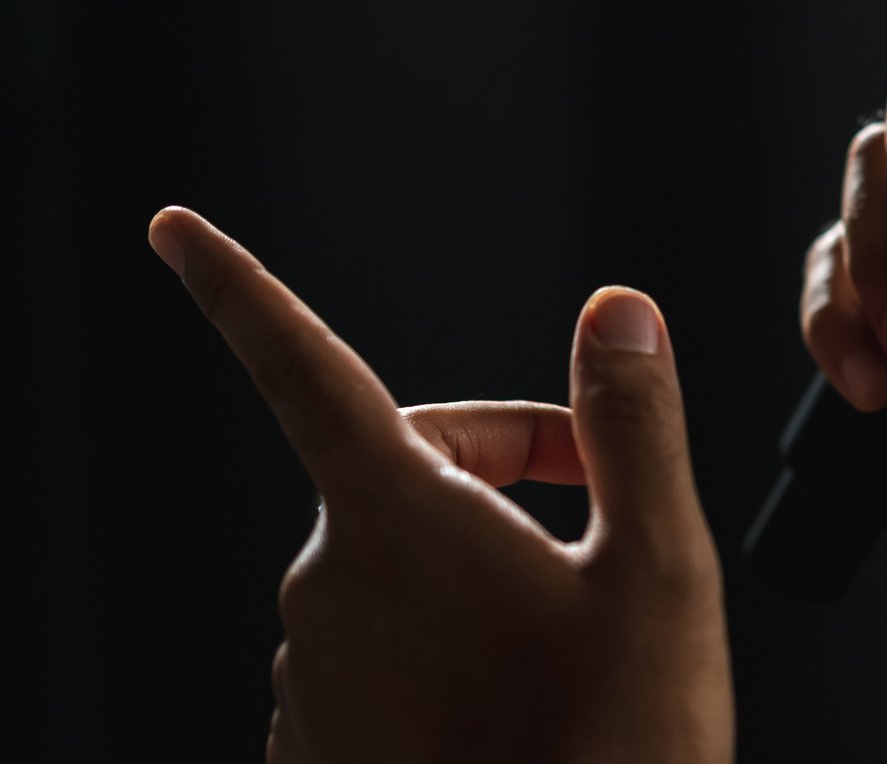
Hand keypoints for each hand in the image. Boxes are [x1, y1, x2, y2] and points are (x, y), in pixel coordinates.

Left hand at [147, 207, 731, 763]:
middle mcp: (324, 588)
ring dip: (486, 554)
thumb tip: (614, 311)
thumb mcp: (658, 566)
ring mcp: (311, 676)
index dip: (237, 286)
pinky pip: (377, 646)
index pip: (301, 364)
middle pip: (406, 460)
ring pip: (400, 558)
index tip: (173, 229)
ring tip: (577, 630)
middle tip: (608, 507)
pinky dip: (448, 635)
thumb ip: (631, 421)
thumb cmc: (617, 746)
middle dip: (510, 456)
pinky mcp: (317, 744)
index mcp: (395, 520)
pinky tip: (525, 692)